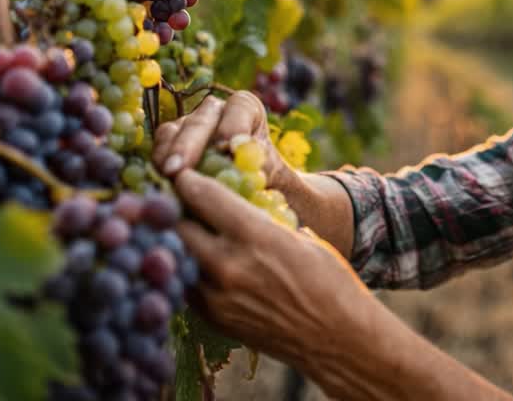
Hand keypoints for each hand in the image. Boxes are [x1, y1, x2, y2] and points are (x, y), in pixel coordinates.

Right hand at [152, 91, 300, 196]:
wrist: (252, 192)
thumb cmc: (266, 178)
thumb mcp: (276, 171)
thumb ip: (264, 164)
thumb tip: (248, 161)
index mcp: (246, 108)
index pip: (239, 108)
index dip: (234, 127)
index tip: (232, 148)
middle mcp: (214, 110)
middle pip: (200, 120)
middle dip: (190, 144)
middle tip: (182, 168)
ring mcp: (188, 123)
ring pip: (174, 130)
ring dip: (170, 153)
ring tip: (169, 175)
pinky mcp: (169, 141)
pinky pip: (160, 145)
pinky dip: (159, 161)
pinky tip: (161, 179)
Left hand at [171, 168, 373, 367]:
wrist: (337, 339)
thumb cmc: (329, 280)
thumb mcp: (299, 236)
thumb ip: (261, 220)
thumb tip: (234, 205)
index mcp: (254, 236)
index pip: (202, 195)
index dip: (187, 180)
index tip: (182, 174)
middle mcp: (227, 265)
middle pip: (176, 225)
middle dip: (175, 209)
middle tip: (175, 201)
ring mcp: (215, 296)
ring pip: (175, 256)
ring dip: (177, 241)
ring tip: (184, 230)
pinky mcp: (212, 319)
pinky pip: (186, 284)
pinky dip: (188, 269)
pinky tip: (200, 263)